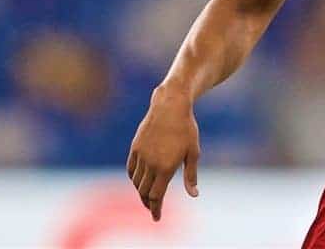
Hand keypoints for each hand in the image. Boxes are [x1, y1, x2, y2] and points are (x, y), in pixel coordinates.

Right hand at [126, 86, 200, 221]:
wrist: (170, 106)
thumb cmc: (186, 128)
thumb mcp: (193, 152)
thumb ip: (191, 176)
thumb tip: (194, 195)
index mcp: (166, 167)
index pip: (157, 196)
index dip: (156, 209)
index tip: (157, 218)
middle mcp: (150, 164)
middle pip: (144, 192)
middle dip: (148, 203)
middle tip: (153, 209)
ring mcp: (140, 155)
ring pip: (136, 182)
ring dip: (141, 192)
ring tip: (148, 196)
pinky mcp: (135, 147)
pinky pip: (130, 169)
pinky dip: (134, 178)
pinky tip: (139, 181)